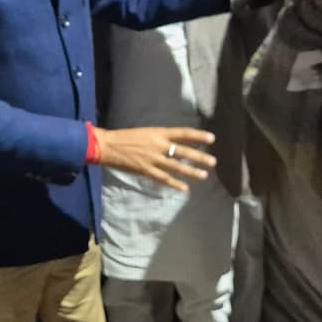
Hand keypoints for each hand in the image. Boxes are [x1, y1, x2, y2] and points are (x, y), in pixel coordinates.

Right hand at [95, 126, 215, 192]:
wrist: (108, 146)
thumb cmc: (125, 137)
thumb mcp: (145, 133)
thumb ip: (160, 138)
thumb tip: (175, 144)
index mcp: (158, 133)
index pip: (183, 133)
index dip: (198, 136)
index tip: (211, 138)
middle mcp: (158, 145)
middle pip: (183, 151)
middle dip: (199, 157)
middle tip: (213, 162)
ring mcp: (153, 159)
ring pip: (177, 167)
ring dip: (191, 172)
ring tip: (204, 175)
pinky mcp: (146, 171)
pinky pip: (164, 178)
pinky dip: (175, 184)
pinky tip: (185, 188)